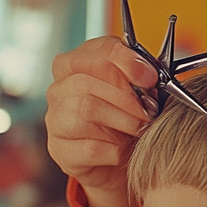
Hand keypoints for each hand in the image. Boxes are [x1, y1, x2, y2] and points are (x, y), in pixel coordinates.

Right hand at [46, 37, 157, 206]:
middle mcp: (59, 89)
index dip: (127, 61)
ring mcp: (55, 120)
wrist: (121, 155)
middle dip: (127, 97)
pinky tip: (124, 148)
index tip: (151, 77)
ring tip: (140, 128)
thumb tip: (150, 75)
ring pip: (85, 110)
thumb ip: (141, 76)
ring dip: (124, 121)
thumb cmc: (128, 114)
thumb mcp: (138, 89)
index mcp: (77, 64)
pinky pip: (90, 146)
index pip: (97, 51)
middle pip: (86, 82)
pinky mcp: (61, 150)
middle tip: (149, 110)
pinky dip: (116, 148)